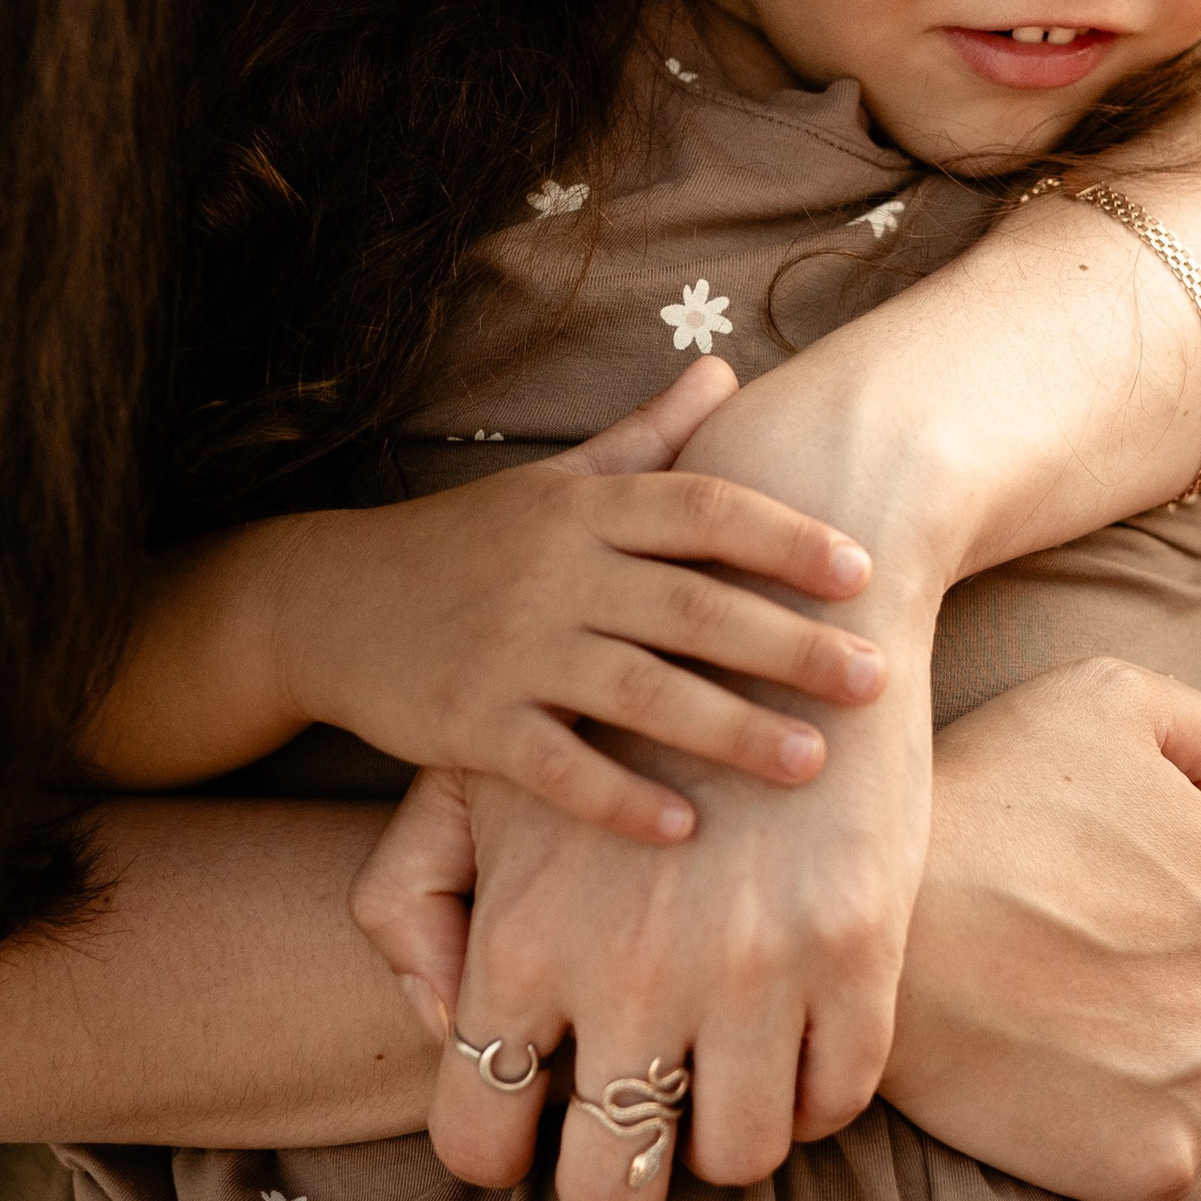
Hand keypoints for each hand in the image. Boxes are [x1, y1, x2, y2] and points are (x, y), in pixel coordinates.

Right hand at [270, 357, 883, 840]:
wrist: (325, 603)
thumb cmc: (466, 542)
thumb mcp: (554, 482)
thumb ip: (647, 437)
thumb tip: (728, 372)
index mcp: (583, 508)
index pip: (701, 510)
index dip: (784, 537)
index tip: (862, 573)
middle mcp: (553, 570)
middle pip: (690, 607)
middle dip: (789, 645)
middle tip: (875, 680)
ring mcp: (509, 649)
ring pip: (638, 690)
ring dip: (730, 729)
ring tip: (812, 762)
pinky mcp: (467, 722)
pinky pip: (557, 766)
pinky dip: (620, 798)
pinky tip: (685, 828)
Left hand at [350, 559, 948, 1200]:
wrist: (782, 605)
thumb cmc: (611, 702)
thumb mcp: (479, 779)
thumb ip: (414, 900)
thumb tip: (444, 1025)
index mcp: (523, 940)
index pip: (477, 1136)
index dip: (503, 1154)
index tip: (538, 1128)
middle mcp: (632, 974)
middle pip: (612, 1191)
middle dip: (618, 1188)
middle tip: (633, 1141)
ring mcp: (754, 970)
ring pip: (737, 1159)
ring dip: (723, 1139)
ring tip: (717, 1084)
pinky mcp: (858, 951)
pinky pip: (837, 1099)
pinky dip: (813, 1093)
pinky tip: (790, 1042)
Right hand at [883, 662, 1200, 1200]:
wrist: (872, 933)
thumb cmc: (979, 798)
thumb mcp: (1101, 698)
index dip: (1194, 925)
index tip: (1115, 929)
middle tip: (1098, 997)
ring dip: (1192, 1094)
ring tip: (1095, 1066)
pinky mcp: (1155, 1175)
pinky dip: (1177, 1181)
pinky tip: (1114, 1144)